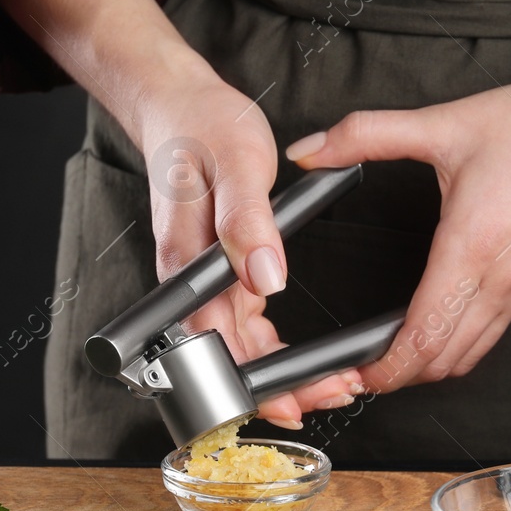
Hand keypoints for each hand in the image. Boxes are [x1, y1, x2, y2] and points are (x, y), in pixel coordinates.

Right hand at [0, 0, 359, 426]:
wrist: (180, 105)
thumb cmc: (201, 128)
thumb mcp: (236, 164)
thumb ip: (248, 222)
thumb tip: (265, 276)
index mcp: (186, 262)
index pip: (212, 343)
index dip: (249, 382)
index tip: (288, 405)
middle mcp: (190, 281)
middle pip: (228, 356)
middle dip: (277, 388)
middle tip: (330, 397)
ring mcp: (204, 281)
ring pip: (239, 347)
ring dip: (281, 372)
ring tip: (330, 385)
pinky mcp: (220, 273)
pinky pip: (244, 325)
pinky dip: (275, 346)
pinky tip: (306, 358)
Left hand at [288, 2, 510, 392]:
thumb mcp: (444, 124)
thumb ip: (366, 134)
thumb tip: (312, 146)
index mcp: (471, 250)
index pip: (423, 340)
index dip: (386, 369)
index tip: (357, 374)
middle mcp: (503, 281)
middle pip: (446, 362)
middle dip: (402, 374)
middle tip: (366, 369)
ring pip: (474, 352)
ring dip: (435, 362)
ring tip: (399, 352)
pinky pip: (497, 329)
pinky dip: (464, 340)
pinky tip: (446, 317)